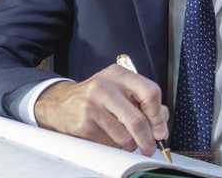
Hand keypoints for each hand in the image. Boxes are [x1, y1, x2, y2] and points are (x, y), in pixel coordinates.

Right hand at [33, 64, 168, 154]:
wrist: (61, 103)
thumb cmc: (97, 97)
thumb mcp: (120, 90)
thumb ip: (143, 103)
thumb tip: (160, 126)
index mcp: (119, 74)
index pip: (150, 92)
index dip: (159, 115)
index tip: (159, 129)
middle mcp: (105, 87)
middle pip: (138, 120)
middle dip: (148, 139)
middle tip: (150, 147)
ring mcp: (93, 105)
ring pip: (125, 137)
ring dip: (129, 145)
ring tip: (123, 138)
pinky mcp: (84, 124)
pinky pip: (110, 144)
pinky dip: (114, 146)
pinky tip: (107, 135)